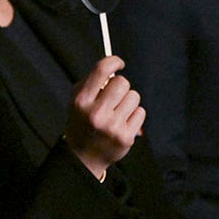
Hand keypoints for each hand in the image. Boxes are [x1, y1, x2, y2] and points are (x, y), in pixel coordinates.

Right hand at [62, 56, 143, 178]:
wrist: (83, 157)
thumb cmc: (83, 122)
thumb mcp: (77, 101)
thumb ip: (92, 82)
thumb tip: (114, 67)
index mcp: (81, 101)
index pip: (101, 70)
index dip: (114, 61)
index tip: (119, 64)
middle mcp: (96, 113)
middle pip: (122, 83)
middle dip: (121, 87)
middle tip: (115, 96)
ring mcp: (112, 126)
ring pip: (134, 97)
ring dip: (128, 101)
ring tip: (117, 112)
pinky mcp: (126, 137)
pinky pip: (141, 112)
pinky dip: (134, 115)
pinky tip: (123, 122)